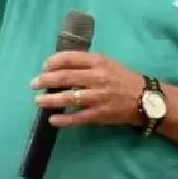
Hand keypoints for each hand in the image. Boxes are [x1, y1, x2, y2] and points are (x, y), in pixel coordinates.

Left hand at [31, 51, 145, 127]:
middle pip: (66, 77)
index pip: (70, 58)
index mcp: (98, 61)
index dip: (53, 62)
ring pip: (69, 97)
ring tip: (37, 101)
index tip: (43, 67)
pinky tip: (52, 120)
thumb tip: (59, 67)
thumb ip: (86, 64)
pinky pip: (78, 117)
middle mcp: (98, 77)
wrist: (144, 98)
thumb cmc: (122, 78)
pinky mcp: (100, 114)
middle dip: (46, 80)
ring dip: (50, 100)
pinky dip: (63, 119)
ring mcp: (99, 97)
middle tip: (33, 83)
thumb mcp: (107, 63)